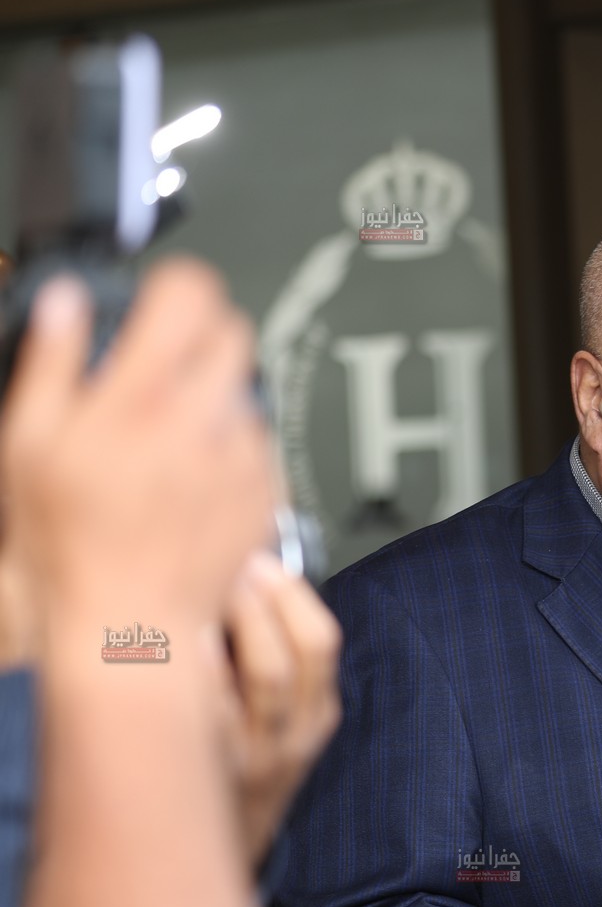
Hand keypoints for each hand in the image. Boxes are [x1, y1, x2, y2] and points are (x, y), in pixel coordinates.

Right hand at [0, 263, 272, 637]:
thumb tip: (65, 302)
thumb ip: (51, 361)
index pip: (191, 295)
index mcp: (141, 398)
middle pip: (233, 331)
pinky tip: (193, 475)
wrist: (131, 622)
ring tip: (170, 436)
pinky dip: (233, 444)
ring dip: (216, 395)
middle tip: (164, 364)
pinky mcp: (267, 487)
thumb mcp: (28, 443)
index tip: (163, 297)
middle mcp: (202, 419)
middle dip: (201, 335)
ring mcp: (241, 454)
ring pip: (246, 388)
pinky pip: (259, 440)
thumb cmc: (73, 543)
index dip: (178, 285)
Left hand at [218, 551, 341, 861]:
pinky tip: (169, 636)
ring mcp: (245, 759)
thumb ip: (284, 665)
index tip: (264, 560)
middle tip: (225, 565)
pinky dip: (190, 666)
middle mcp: (287, 742)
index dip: (293, 594)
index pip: (321, 645)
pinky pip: (202, 708)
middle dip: (255, 602)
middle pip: (283, 660)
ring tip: (195, 592)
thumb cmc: (249, 772)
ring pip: (249, 681)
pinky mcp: (204, 769)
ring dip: (221, 627)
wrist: (220, 852)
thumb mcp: (289, 727)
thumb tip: (248, 582)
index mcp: (317, 720)